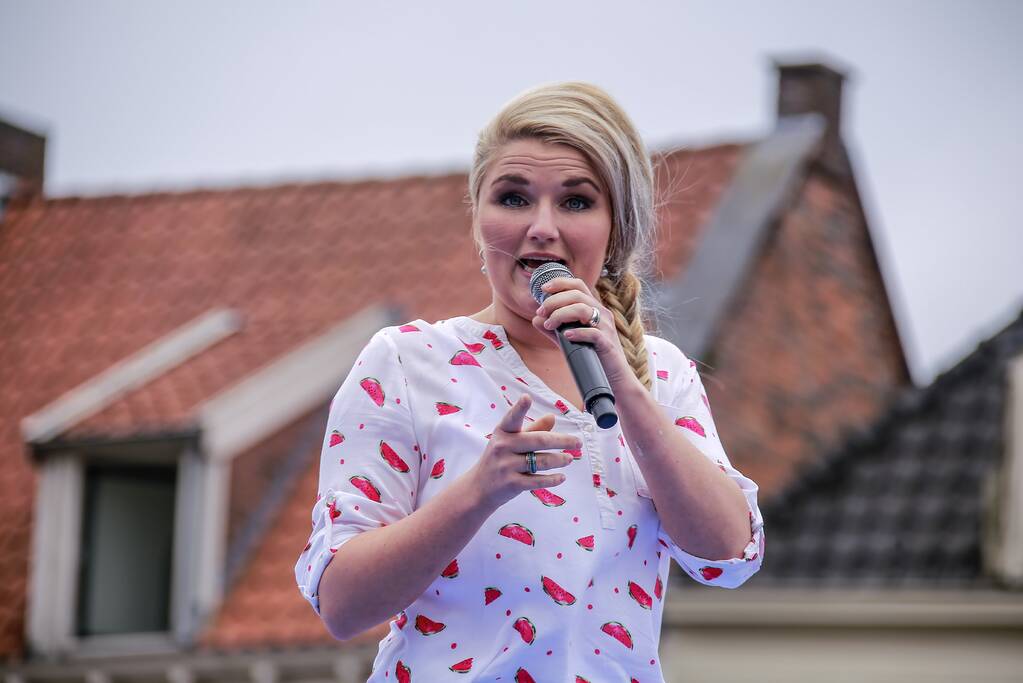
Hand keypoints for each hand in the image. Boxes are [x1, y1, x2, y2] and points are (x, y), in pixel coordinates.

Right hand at [467, 394, 577, 509]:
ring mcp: (507, 466)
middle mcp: (503, 446)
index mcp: (503, 432)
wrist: (479, 488)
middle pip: (538, 441)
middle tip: (577, 442)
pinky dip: (552, 479)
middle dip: (562, 441)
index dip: (519, 408)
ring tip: (569, 459)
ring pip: (541, 461)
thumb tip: (552, 417)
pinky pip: (537, 480)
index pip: (512, 418)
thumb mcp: (510, 441)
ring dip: (559, 460)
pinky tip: (561, 477)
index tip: (527, 397)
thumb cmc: (498, 459)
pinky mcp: (511, 484)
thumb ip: (532, 429)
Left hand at [532, 276, 634, 389]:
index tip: (543, 288)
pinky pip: (593, 333)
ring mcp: (606, 328)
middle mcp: (602, 314)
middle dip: (554, 301)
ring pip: (583, 309)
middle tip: (541, 312)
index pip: (578, 285)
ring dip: (561, 314)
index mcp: (594, 308)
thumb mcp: (568, 340)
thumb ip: (553, 329)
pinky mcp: (607, 344)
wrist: (613, 378)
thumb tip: (536, 319)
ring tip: (550, 325)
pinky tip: (565, 336)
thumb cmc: (591, 356)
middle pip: (577, 295)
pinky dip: (577, 332)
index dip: (560, 283)